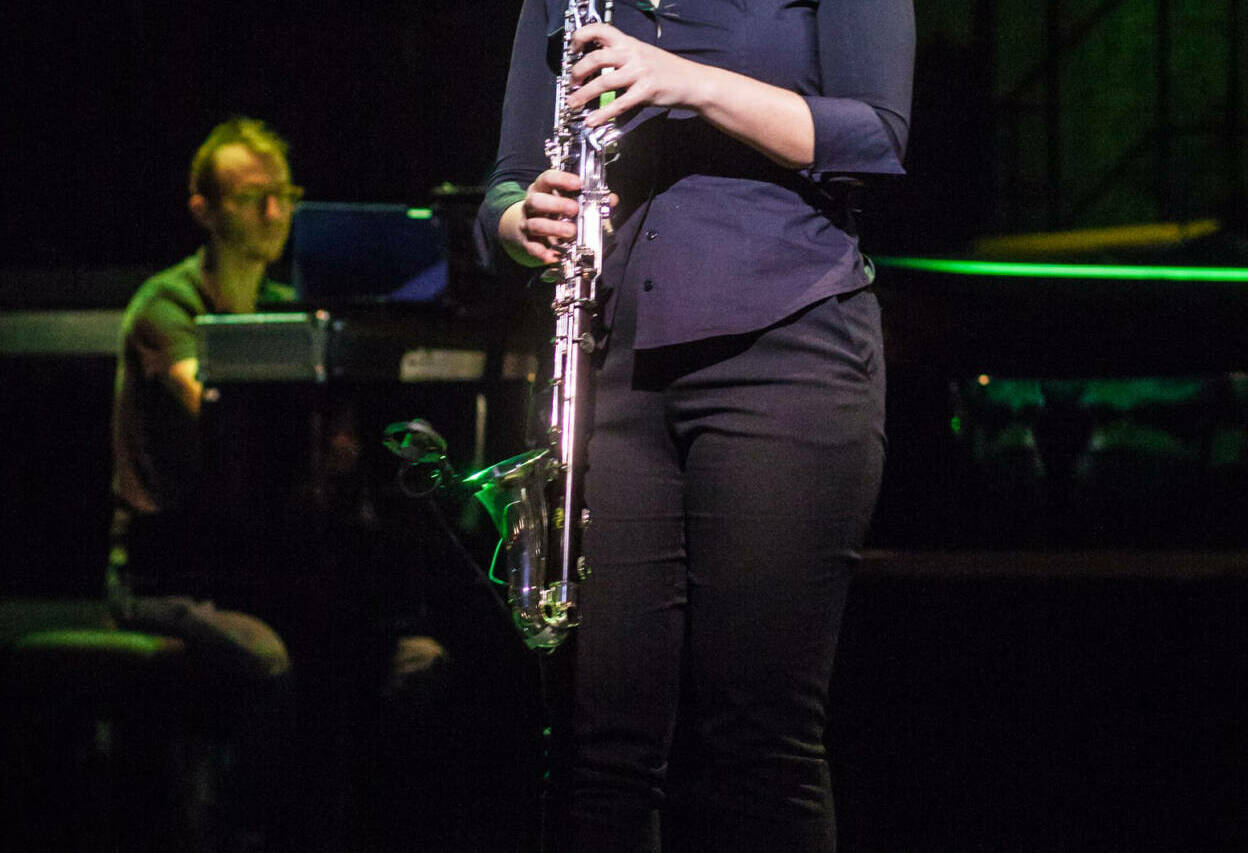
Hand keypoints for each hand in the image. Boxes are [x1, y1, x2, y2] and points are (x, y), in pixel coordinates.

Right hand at [499, 169, 617, 266]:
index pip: (547, 179)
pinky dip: (543, 253)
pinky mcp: (526, 242)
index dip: (562, 180)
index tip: (578, 183)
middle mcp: (531, 205)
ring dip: (553, 228)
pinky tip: (555, 255)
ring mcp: (527, 224)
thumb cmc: (552, 211)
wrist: (524, 228)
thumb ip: (589, 199)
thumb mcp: (566, 200)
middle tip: (575, 209)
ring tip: (571, 231)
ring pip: (535, 224)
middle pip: (537, 201)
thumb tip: (611, 199)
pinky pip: (532, 248)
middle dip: (556, 204)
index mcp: (542, 190)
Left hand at [566, 23, 705, 126]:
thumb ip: (621, 57)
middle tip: (571, 83)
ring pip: (603, 81)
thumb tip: (594, 67)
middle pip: (596, 57)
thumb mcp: (642, 54)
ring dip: (583, 94)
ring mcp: (639, 72)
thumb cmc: (665, 70)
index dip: (582, 37)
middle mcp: (632, 54)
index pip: (600, 29)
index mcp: (629, 42)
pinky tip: (592, 120)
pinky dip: (602, 114)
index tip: (573, 49)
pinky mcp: (645, 91)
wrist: (691, 81)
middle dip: (578, 71)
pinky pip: (619, 103)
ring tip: (573, 103)